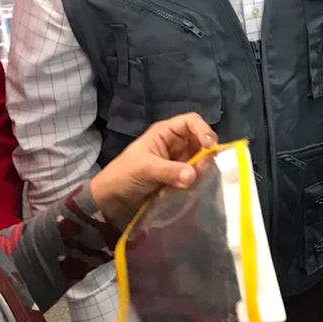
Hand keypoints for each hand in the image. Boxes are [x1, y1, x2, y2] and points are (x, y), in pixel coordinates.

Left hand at [88, 113, 216, 229]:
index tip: (210, 147)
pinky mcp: (181, 178)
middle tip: (200, 172)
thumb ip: (169, 171)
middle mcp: (177, 144)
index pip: (191, 122)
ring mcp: (180, 162)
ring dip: (199, 173)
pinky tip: (183, 192)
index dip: (204, 130)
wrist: (113, 199)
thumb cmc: (124, 174)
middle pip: (202, 143)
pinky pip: (196, 178)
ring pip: (201, 162)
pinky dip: (194, 184)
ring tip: (187, 185)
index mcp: (166, 133)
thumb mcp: (145, 168)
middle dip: (204, 157)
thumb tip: (193, 176)